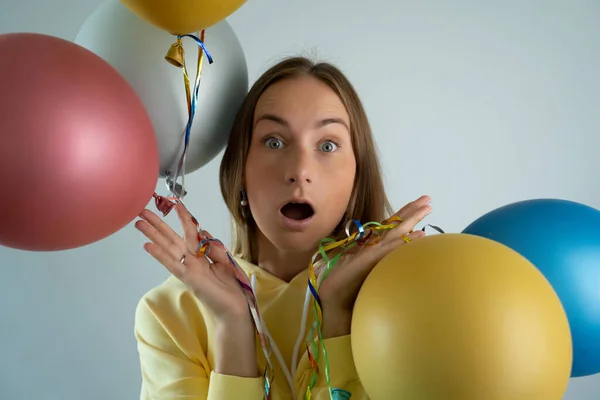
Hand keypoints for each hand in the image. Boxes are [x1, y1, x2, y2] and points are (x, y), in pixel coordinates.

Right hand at [135, 203, 250, 325]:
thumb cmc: (231, 287)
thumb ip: (213, 246)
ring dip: (153, 234)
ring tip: (138, 222)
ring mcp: (187, 268)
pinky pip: (172, 263)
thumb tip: (202, 231)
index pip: (189, 232)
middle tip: (141, 211)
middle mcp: (191, 260)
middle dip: (157, 225)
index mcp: (200, 255)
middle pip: (171, 238)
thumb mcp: (225, 261)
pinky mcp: (188, 278)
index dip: (183, 218)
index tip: (175, 203)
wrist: (235, 309)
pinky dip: (160, 254)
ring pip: (167, 247)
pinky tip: (147, 245)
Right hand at [318, 195, 431, 335]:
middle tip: (428, 198)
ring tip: (426, 208)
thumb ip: (377, 261)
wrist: (334, 298)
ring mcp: (371, 251)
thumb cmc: (348, 286)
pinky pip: (390, 248)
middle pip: (395, 224)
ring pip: (395, 231)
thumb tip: (392, 257)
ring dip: (411, 219)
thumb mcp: (366, 270)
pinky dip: (404, 241)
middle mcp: (373, 245)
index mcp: (372, 245)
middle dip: (411, 210)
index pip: (391, 226)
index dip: (405, 214)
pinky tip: (418, 236)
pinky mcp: (368, 261)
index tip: (420, 204)